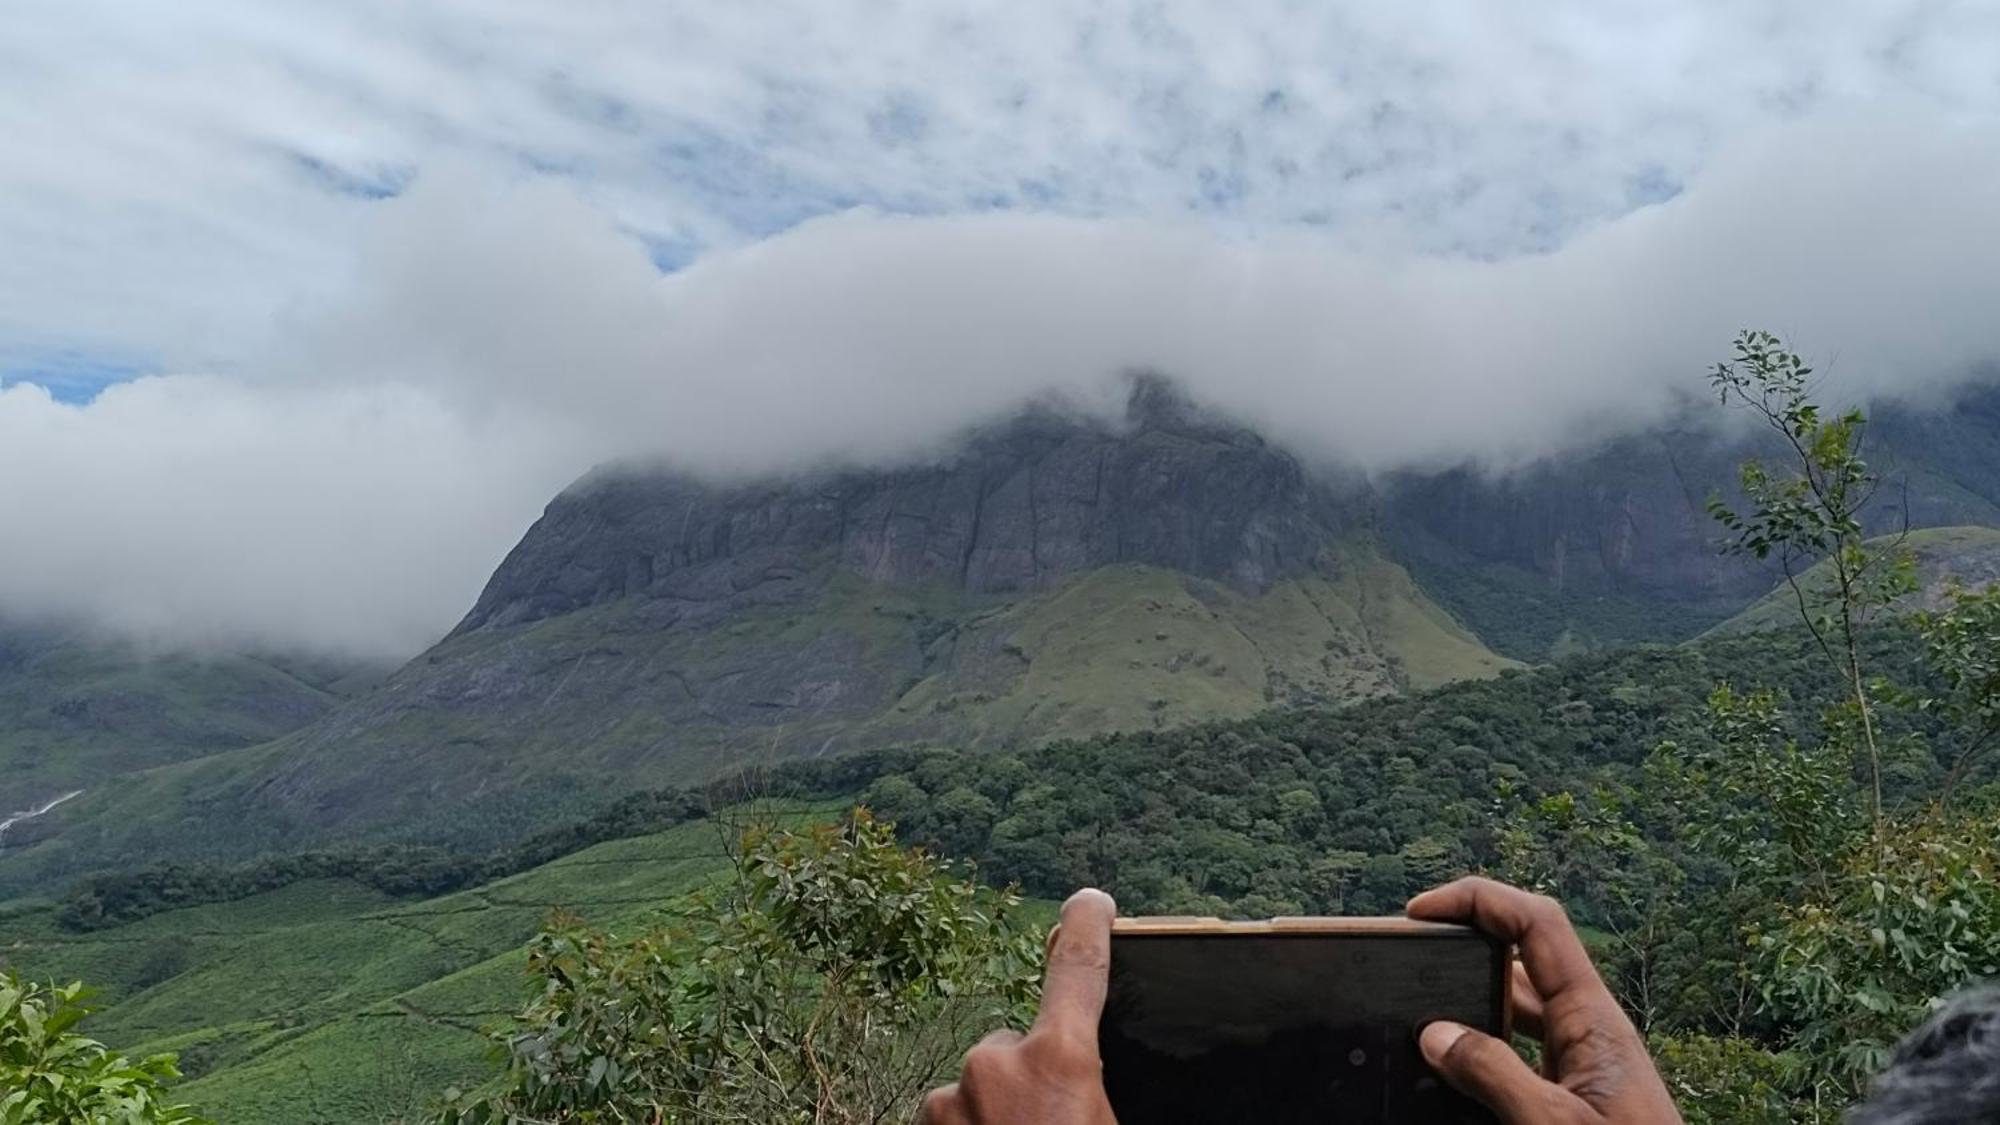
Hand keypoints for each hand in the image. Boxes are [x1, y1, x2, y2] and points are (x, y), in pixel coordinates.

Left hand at [919, 888, 1119, 1123]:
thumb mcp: (1105, 1123)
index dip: (1086, 925)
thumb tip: (1080, 1077)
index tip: (1089, 900)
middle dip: (1032, 1078)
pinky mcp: (922, 1120)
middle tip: (1049, 1122)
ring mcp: (950, 1095)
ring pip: (984, 1084)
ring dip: (999, 1109)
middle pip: (1019, 1046)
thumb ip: (1089, 1084)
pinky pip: (954, 1112)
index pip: (1079, 968)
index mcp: (1059, 1063)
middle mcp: (995, 1066)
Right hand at [1408, 877, 1681, 1123]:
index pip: (1536, 923)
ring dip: (1470, 998)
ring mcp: (1581, 1062)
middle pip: (1521, 956)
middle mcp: (1587, 1029)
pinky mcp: (1572, 1095)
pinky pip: (1520, 1049)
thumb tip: (1435, 1034)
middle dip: (1466, 946)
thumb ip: (1493, 1075)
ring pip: (1517, 1005)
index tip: (1421, 912)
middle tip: (1412, 958)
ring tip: (1420, 1012)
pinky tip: (1450, 1067)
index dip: (1478, 898)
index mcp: (1593, 1019)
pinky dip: (1482, 1044)